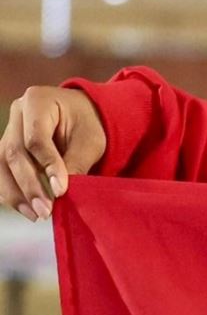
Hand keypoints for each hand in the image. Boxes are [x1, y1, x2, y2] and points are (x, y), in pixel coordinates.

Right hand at [0, 87, 105, 220]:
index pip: (36, 139)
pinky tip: (26, 208)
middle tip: (46, 210)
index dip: (47, 166)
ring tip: (35, 214)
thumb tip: (61, 192)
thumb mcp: (90, 140)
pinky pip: (2, 171)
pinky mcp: (6, 147)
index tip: (61, 190)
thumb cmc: (90, 123)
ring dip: (16, 193)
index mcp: (37, 101)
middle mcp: (16, 113)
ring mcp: (8, 129)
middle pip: (14, 153)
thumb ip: (75, 162)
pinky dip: (12, 191)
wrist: (84, 115)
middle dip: (30, 185)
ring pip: (2, 164)